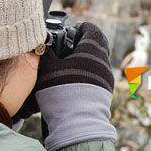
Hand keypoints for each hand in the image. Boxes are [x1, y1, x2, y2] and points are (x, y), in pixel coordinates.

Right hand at [32, 22, 116, 150]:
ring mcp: (107, 78)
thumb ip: (46, 51)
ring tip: (69, 65)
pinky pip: (98, 76)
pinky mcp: (106, 92)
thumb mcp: (48, 67)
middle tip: (69, 46)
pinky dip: (88, 74)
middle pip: (97, 45)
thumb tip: (43, 42)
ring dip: (86, 60)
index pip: (91, 29)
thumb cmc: (62, 91)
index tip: (73, 29)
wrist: (78, 122)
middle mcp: (103, 62)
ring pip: (98, 61)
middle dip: (84, 43)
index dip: (82, 27)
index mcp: (92, 50)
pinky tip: (74, 81)